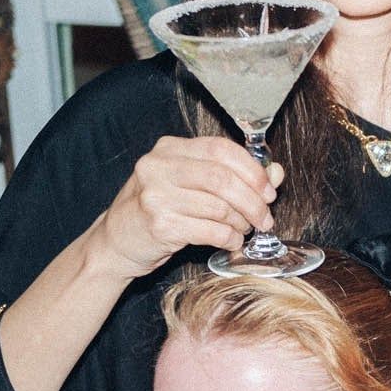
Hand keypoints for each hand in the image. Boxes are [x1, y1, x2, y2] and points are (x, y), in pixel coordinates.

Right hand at [89, 134, 282, 275]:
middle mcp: (158, 166)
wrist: (115, 242)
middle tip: (265, 218)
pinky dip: (228, 238)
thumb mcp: (190, 185)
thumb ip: (231, 176)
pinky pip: (209, 231)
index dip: (252, 170)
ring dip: (241, 222)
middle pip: (222, 178)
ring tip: (243, 230)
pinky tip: (230, 242)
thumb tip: (275, 173)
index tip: (269, 191)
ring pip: (218, 206)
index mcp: (169, 149)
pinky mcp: (159, 225)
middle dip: (253, 201)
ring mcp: (156, 195)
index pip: (221, 149)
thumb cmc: (157, 210)